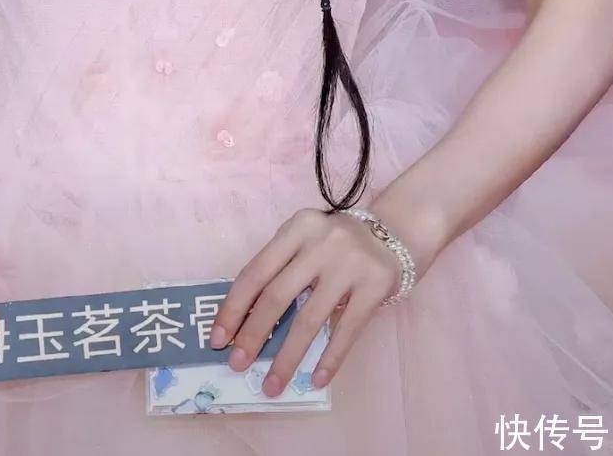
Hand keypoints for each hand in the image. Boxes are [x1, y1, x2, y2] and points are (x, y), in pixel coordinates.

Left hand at [207, 203, 437, 395]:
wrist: (394, 233)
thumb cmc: (337, 244)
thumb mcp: (306, 240)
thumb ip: (281, 268)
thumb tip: (243, 322)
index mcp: (297, 228)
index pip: (256, 271)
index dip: (234, 307)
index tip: (218, 338)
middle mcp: (321, 242)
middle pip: (278, 295)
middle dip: (254, 335)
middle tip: (237, 364)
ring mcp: (349, 264)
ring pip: (309, 319)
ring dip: (286, 358)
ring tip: (271, 384)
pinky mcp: (375, 286)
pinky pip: (346, 330)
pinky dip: (329, 359)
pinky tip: (314, 379)